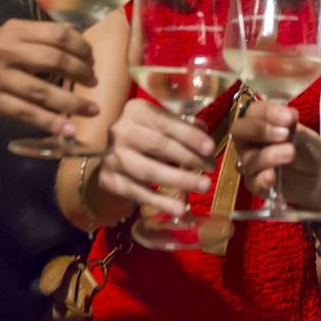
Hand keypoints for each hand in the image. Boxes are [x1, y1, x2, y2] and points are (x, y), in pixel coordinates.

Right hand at [0, 18, 98, 134]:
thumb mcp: (14, 37)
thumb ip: (43, 35)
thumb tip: (78, 30)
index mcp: (15, 30)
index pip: (57, 34)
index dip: (81, 47)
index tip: (92, 59)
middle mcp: (5, 50)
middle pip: (54, 60)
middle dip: (81, 72)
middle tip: (94, 82)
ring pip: (42, 91)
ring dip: (72, 102)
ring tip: (92, 110)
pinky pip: (27, 112)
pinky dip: (50, 122)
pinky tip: (68, 129)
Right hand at [97, 99, 215, 216]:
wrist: (111, 154)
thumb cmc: (145, 136)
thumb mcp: (161, 124)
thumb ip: (183, 127)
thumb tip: (204, 136)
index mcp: (136, 111)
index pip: (166, 122)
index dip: (189, 135)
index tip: (210, 148)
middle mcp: (120, 131)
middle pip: (158, 145)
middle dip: (189, 158)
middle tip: (211, 168)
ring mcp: (112, 157)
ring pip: (148, 171)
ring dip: (179, 179)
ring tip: (202, 186)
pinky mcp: (109, 180)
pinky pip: (138, 193)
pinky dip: (161, 202)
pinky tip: (180, 209)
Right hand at [230, 100, 320, 213]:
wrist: (317, 177)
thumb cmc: (307, 149)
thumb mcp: (307, 136)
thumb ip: (295, 128)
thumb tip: (288, 118)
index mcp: (260, 122)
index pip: (253, 111)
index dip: (268, 113)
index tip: (290, 118)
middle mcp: (249, 141)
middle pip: (239, 131)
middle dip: (260, 130)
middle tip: (284, 134)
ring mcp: (250, 163)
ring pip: (247, 158)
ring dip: (268, 155)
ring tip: (291, 153)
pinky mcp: (255, 184)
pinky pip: (252, 182)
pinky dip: (261, 179)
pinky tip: (272, 176)